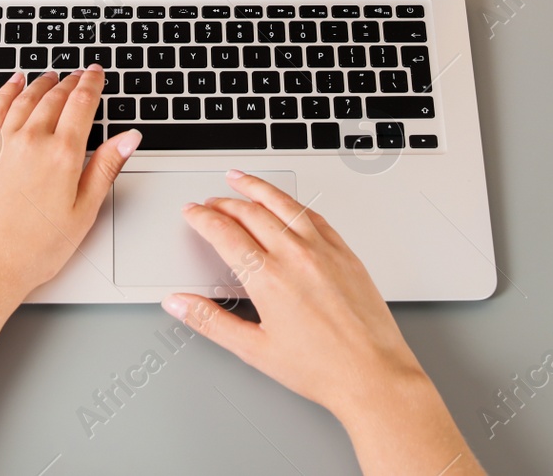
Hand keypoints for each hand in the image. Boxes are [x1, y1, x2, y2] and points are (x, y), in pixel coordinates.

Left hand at [0, 67, 140, 306]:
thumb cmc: (33, 249)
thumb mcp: (83, 213)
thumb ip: (105, 168)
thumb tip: (128, 138)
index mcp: (62, 155)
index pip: (82, 104)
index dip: (92, 84)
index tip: (97, 73)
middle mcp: (31, 141)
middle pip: (55, 98)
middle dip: (71, 82)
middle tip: (80, 74)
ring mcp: (2, 144)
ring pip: (25, 99)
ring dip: (42, 83)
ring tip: (52, 76)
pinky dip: (6, 92)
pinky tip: (12, 84)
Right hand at [162, 171, 429, 422]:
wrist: (373, 374)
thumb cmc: (322, 368)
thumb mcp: (254, 350)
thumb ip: (211, 322)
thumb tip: (179, 304)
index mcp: (268, 279)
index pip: (224, 233)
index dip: (202, 218)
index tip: (192, 212)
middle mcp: (295, 256)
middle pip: (250, 212)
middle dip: (224, 202)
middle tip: (210, 201)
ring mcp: (323, 250)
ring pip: (282, 204)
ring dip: (256, 188)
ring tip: (239, 179)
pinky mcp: (345, 252)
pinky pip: (314, 215)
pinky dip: (292, 203)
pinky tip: (285, 202)